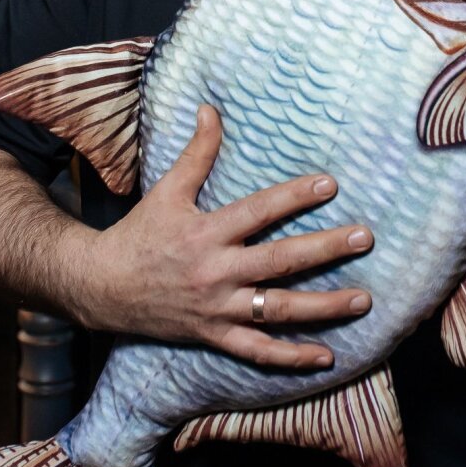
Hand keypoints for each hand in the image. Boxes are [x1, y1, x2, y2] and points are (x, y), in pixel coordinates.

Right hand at [73, 103, 372, 369]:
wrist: (102, 288)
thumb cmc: (139, 234)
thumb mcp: (166, 190)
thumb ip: (196, 153)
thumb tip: (212, 109)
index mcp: (205, 233)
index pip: (257, 212)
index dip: (293, 197)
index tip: (329, 185)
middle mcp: (215, 272)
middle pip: (279, 261)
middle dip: (325, 249)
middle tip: (364, 237)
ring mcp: (217, 309)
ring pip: (277, 310)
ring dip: (323, 307)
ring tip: (363, 299)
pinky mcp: (214, 336)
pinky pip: (257, 352)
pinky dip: (291, 358)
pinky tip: (327, 357)